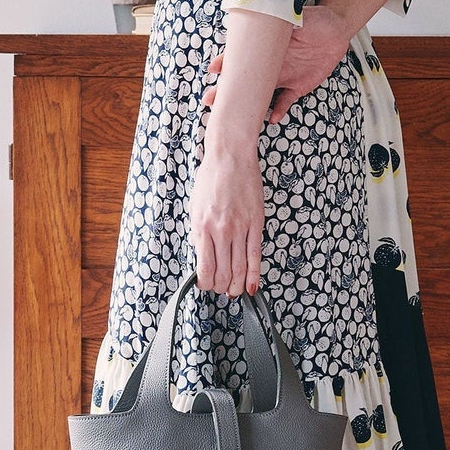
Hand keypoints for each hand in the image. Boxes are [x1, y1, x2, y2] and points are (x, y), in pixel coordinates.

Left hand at [190, 139, 262, 296]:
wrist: (230, 156)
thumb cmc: (211, 178)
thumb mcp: (194, 206)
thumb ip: (198, 233)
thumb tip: (201, 255)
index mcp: (202, 226)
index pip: (204, 267)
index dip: (205, 283)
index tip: (205, 286)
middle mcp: (222, 230)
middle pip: (223, 271)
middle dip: (220, 287)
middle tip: (220, 291)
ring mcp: (240, 227)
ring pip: (239, 268)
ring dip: (236, 285)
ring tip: (234, 293)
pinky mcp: (255, 223)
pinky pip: (255, 255)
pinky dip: (253, 274)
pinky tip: (251, 286)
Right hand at [202, 4, 353, 124]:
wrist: (336, 31)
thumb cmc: (315, 18)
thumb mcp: (297, 14)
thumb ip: (282, 17)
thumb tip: (269, 14)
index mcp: (267, 46)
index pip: (241, 54)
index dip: (226, 61)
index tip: (214, 68)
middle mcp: (269, 63)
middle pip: (244, 79)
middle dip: (225, 89)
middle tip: (210, 99)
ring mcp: (281, 76)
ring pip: (258, 93)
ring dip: (246, 105)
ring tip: (234, 115)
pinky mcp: (296, 86)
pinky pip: (284, 101)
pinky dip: (278, 110)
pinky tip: (271, 119)